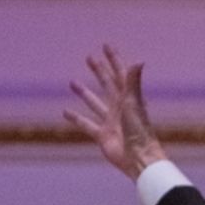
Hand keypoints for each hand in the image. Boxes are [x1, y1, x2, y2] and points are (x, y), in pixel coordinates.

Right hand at [65, 45, 165, 178]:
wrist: (138, 158)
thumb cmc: (139, 130)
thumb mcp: (134, 103)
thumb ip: (133, 81)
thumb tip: (139, 60)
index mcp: (128, 97)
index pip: (120, 74)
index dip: (113, 59)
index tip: (105, 46)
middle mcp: (119, 108)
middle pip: (107, 85)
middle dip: (99, 71)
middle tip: (89, 58)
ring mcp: (110, 122)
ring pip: (95, 103)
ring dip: (84, 93)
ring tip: (72, 82)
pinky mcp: (102, 136)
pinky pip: (86, 124)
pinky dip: (76, 118)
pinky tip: (65, 112)